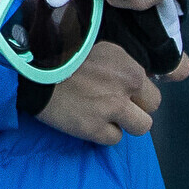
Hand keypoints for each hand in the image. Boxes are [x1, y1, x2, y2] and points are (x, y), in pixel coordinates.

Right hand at [38, 35, 165, 146]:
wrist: (34, 68)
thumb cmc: (65, 53)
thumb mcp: (102, 48)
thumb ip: (123, 65)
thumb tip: (136, 79)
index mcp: (130, 68)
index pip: (153, 92)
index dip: (140, 95)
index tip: (127, 94)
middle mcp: (126, 90)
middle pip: (150, 111)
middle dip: (136, 110)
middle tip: (117, 106)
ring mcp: (111, 111)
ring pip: (140, 128)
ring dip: (124, 124)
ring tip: (106, 117)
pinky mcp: (94, 129)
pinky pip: (113, 139)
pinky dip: (103, 134)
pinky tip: (89, 121)